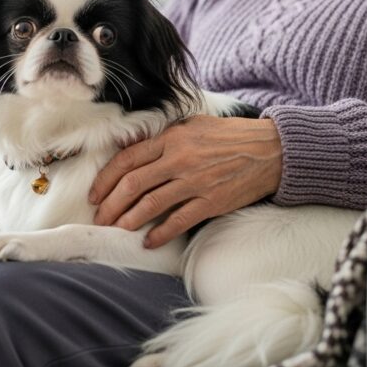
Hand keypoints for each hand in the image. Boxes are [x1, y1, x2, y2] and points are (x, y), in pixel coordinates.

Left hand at [89, 116, 282, 248]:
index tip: (95, 193)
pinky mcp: (212, 201)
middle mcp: (179, 159)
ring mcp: (196, 181)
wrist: (271, 150)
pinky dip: (160, 233)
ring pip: (151, 204)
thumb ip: (163, 137)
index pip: (127, 159)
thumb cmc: (230, 136)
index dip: (105, 178)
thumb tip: (132, 149)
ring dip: (128, 220)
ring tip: (116, 230)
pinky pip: (179, 220)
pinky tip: (148, 241)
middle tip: (99, 217)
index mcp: (171, 138)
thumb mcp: (193, 125)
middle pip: (132, 184)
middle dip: (110, 204)